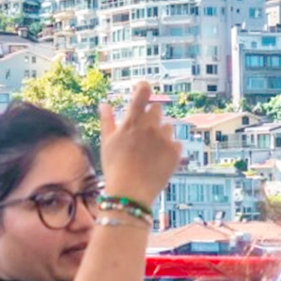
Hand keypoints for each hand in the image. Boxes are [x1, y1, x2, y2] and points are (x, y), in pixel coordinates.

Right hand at [98, 82, 182, 207]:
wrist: (130, 193)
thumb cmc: (114, 167)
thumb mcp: (107, 143)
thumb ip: (107, 120)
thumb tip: (104, 104)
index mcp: (132, 121)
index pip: (143, 92)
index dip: (145, 88)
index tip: (144, 89)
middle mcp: (150, 126)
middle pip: (157, 109)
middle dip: (152, 117)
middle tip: (143, 133)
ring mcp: (164, 138)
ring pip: (168, 126)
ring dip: (161, 134)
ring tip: (149, 152)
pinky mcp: (176, 151)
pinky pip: (176, 143)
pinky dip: (169, 149)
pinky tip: (158, 160)